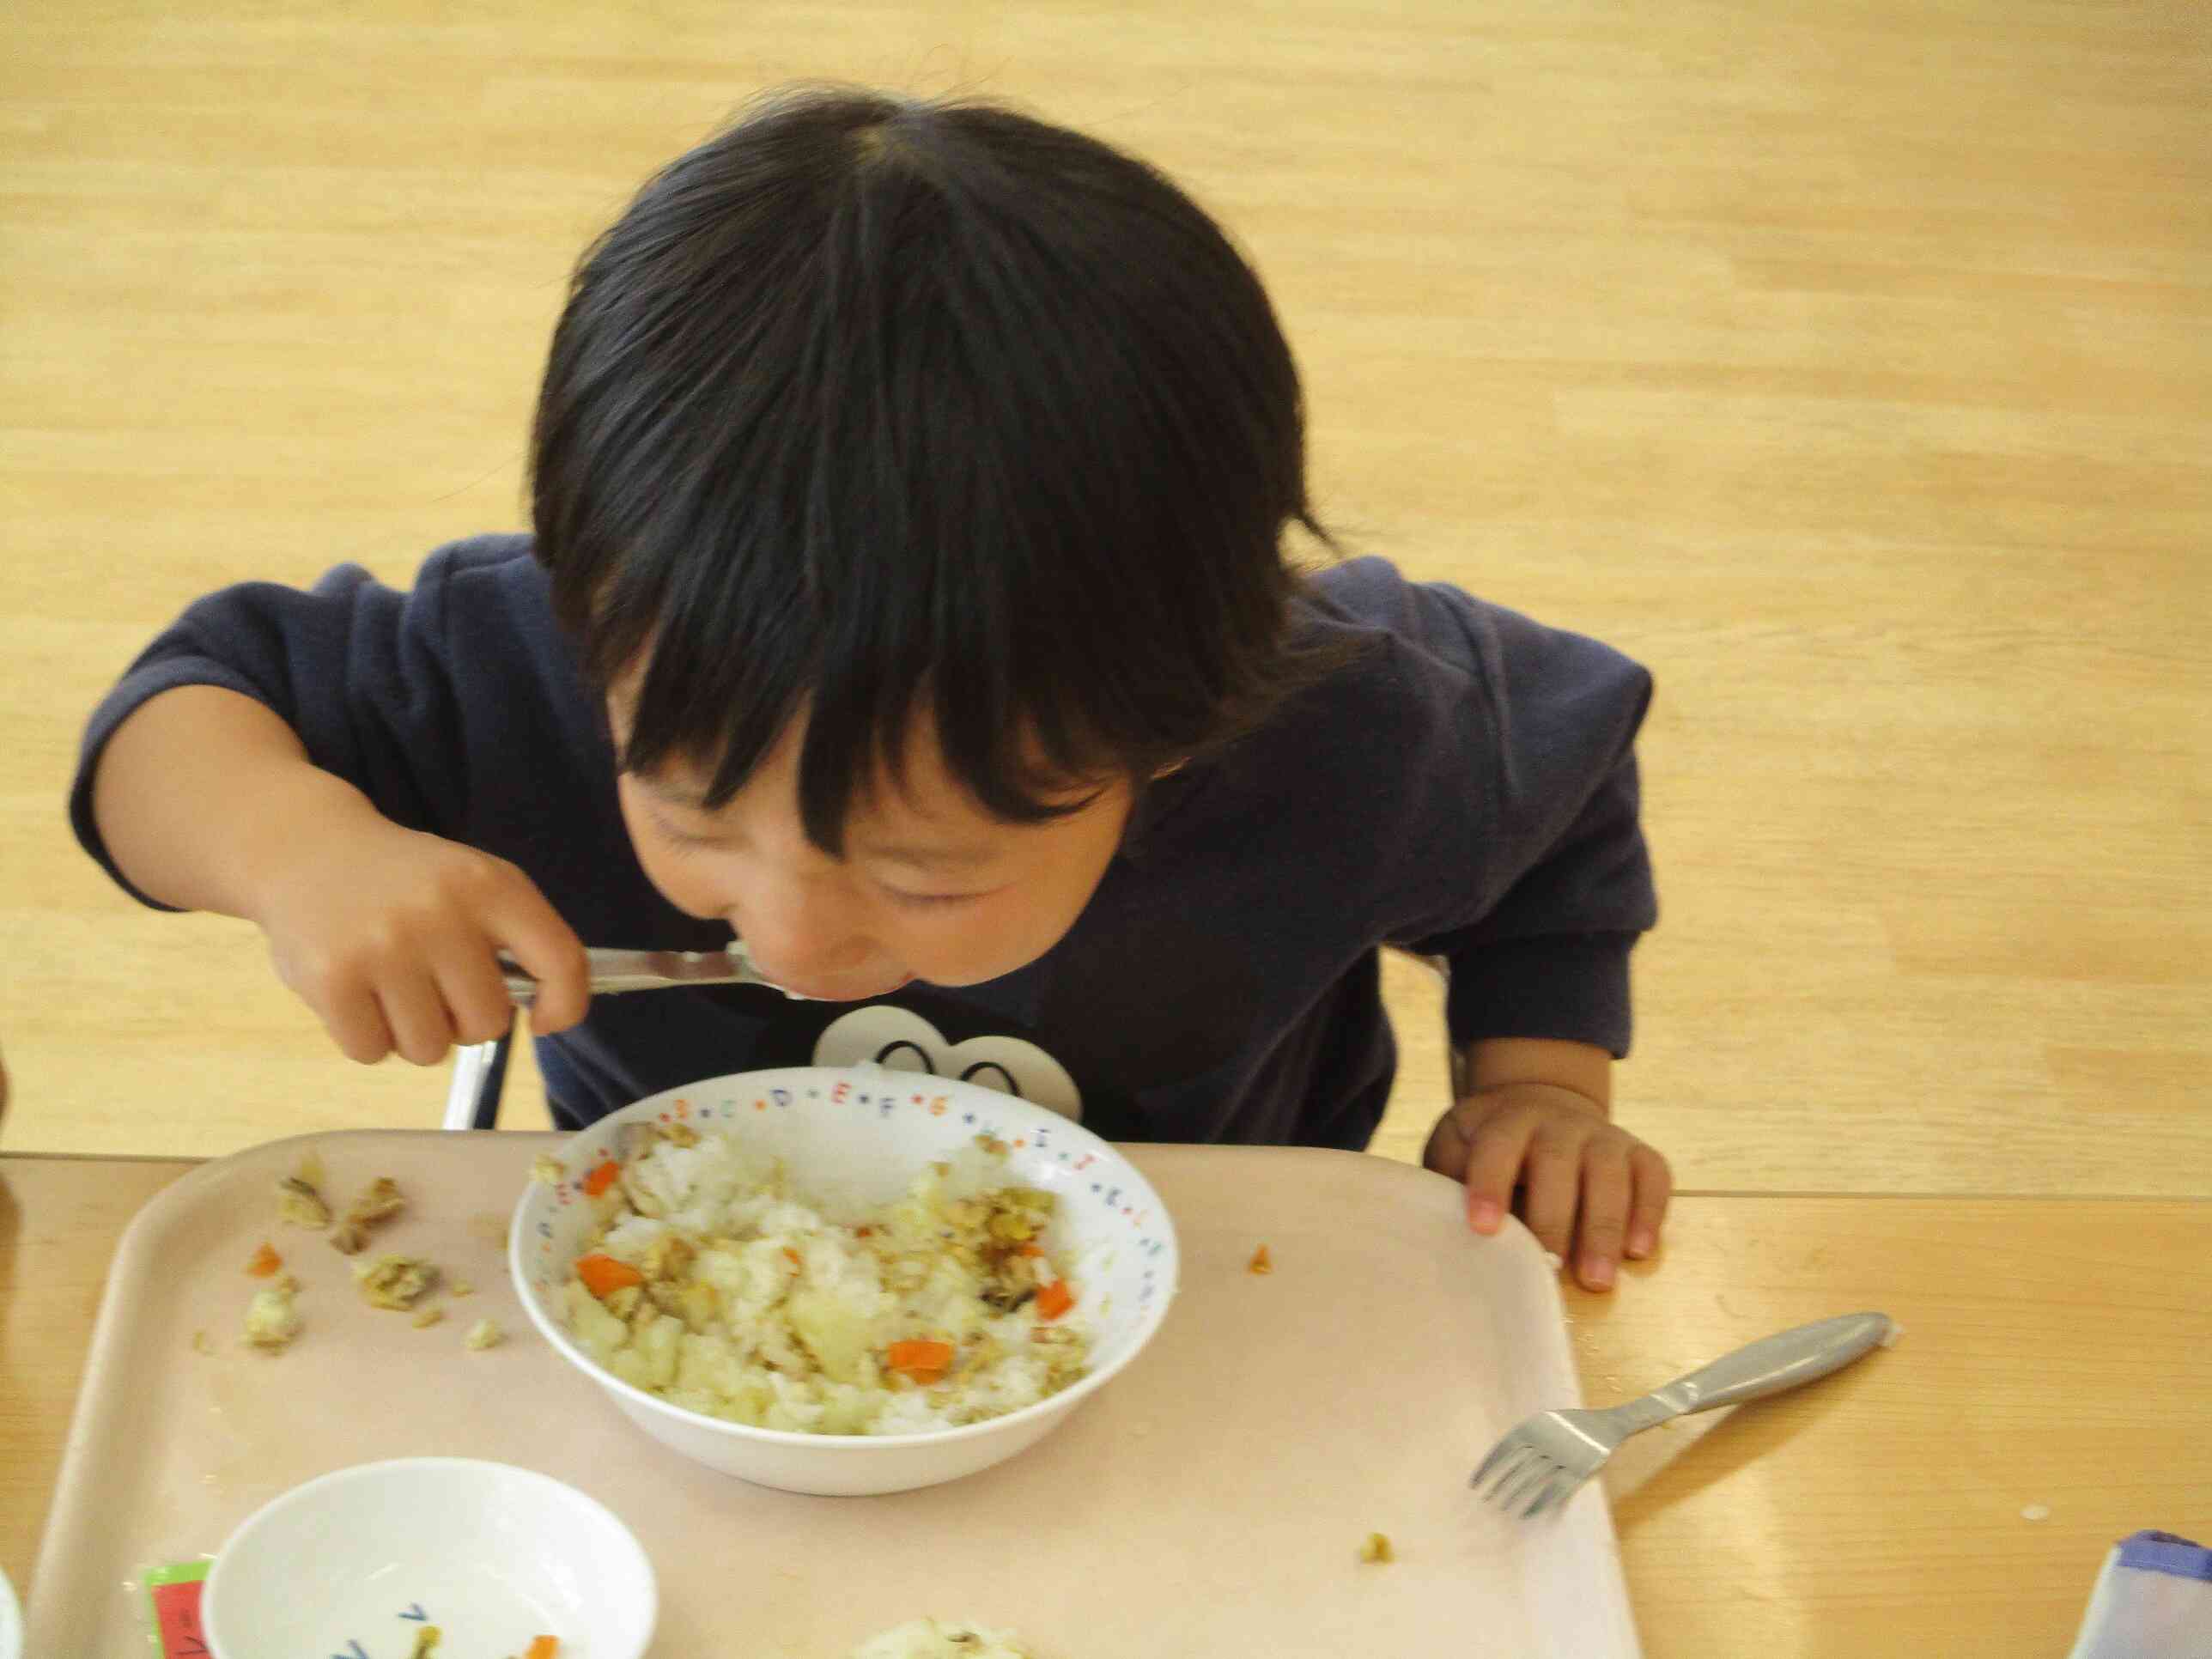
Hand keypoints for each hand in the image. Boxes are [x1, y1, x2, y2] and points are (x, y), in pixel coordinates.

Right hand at [248, 807, 589, 1065]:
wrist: (306, 849)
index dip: (565, 1005)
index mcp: (491, 885)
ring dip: (413, 1033)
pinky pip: (372, 1052)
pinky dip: (367, 1037)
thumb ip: (516, 939)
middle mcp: (441, 913)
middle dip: (464, 1020)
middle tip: (434, 986)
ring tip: (391, 987)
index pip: (561, 961)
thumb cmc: (405, 884)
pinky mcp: (331, 977)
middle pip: (487, 1024)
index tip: (543, 1020)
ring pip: (429, 1049)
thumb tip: (551, 1015)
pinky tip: (356, 993)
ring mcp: (384, 946)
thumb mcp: (471, 883)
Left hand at [1424, 1082, 1671, 1292]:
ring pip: (1609, 1173)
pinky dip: (1650, 1212)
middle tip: (1550, 1269)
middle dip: (1554, 1219)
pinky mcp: (1638, 1154)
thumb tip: (1442, 1224)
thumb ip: (1450, 1175)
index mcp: (1508, 1120)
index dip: (1490, 1185)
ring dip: (1604, 1227)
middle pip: (1558, 1163)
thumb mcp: (1457, 1144)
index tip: (1485, 1228)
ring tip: (1596, 1279)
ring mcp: (1602, 1136)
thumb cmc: (1490, 1143)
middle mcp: (1559, 1122)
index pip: (1497, 1148)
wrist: (1543, 1103)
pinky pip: (1653, 1177)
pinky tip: (1638, 1251)